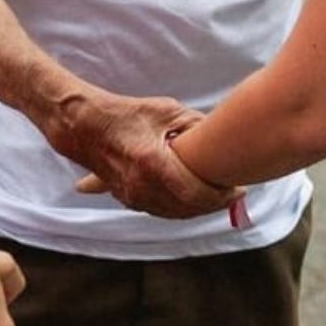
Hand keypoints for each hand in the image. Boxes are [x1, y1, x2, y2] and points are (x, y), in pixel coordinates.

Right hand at [59, 95, 240, 219]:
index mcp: (153, 164)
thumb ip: (193, 125)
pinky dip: (180, 209)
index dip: (222, 195)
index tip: (240, 189)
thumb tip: (221, 134)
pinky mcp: (128, 200)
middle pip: (188, 208)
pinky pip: (161, 211)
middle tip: (234, 195)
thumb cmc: (125, 114)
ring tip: (218, 198)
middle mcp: (142, 187)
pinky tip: (194, 202)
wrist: (85, 127)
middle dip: (214, 204)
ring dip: (198, 209)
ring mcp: (133, 197)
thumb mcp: (165, 111)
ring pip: (175, 214)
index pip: (196, 193)